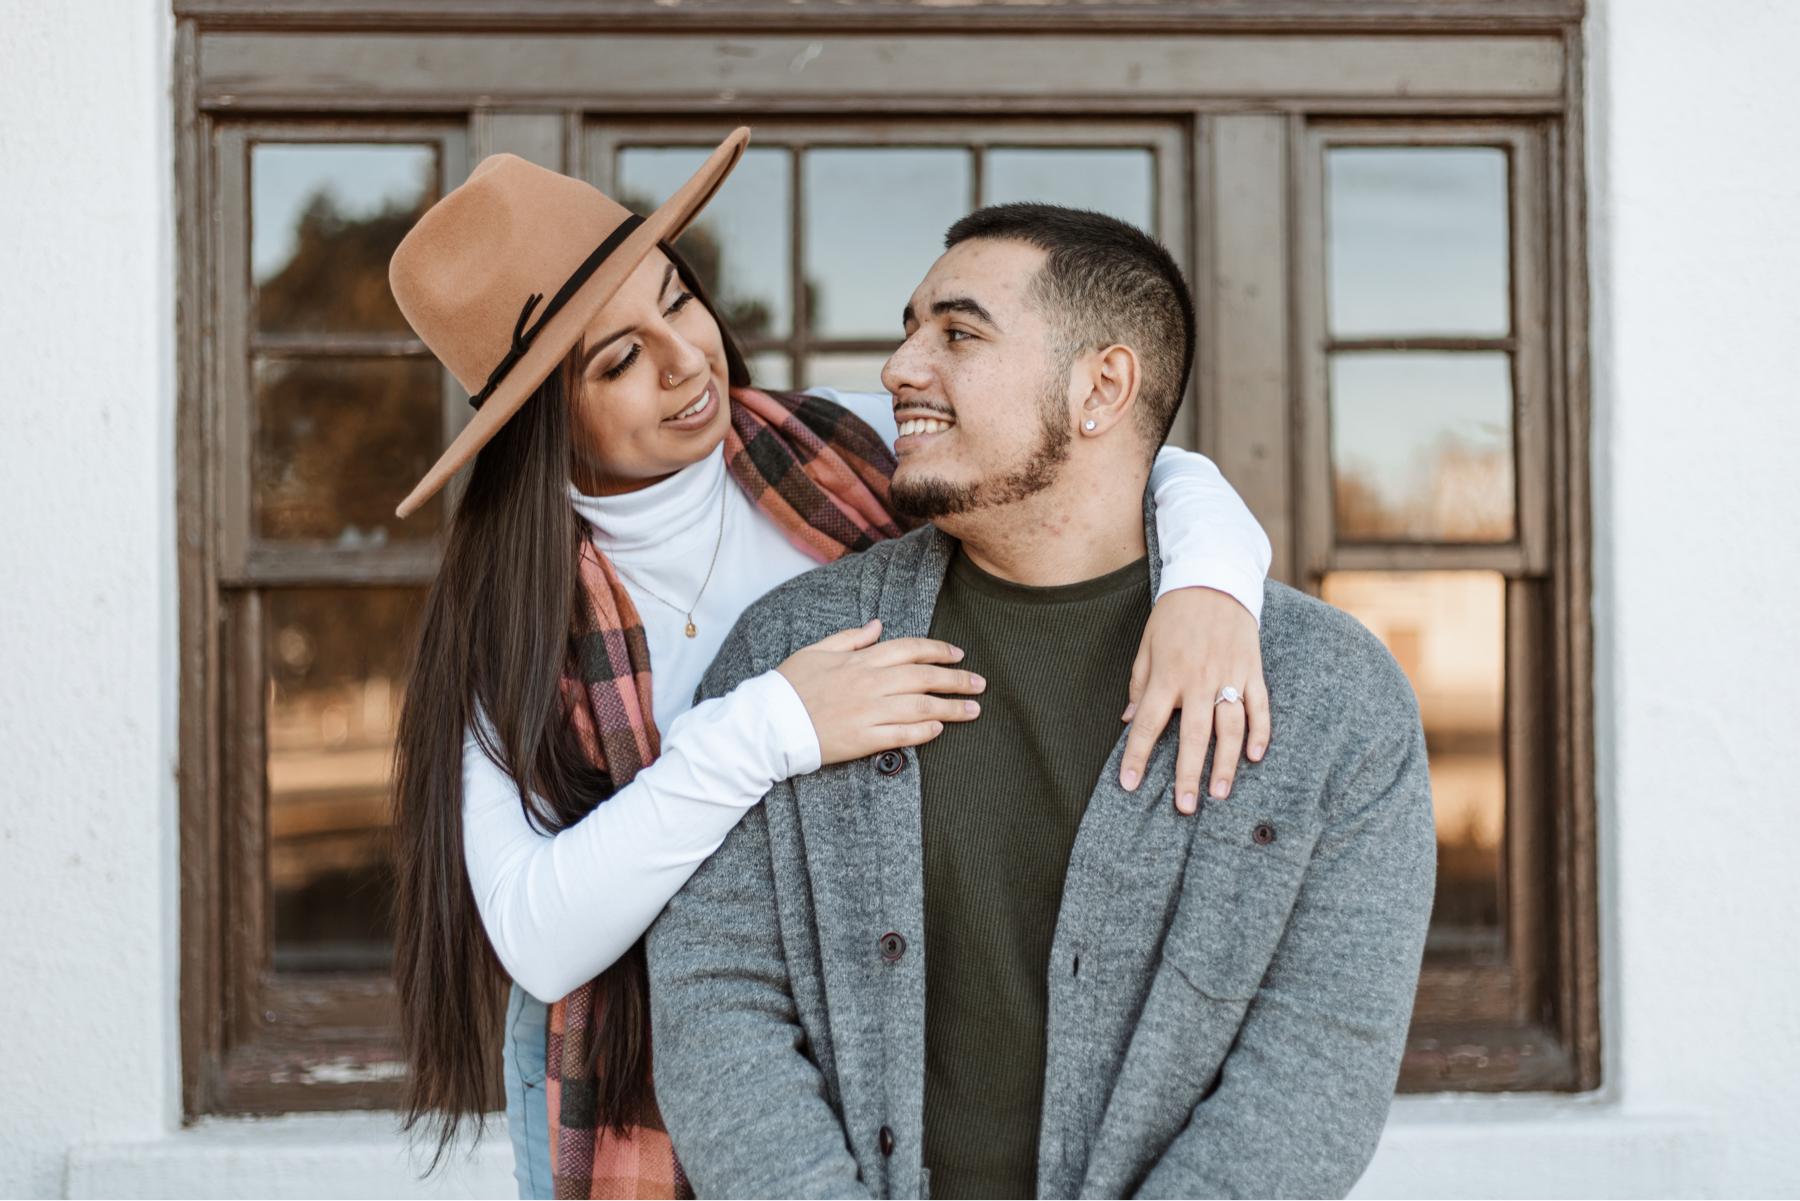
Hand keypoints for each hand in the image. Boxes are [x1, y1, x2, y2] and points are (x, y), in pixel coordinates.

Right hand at [777, 619, 983, 764]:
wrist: (769, 723)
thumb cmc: (789, 685)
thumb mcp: (817, 650)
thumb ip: (851, 638)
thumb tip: (878, 625)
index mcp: (860, 660)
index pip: (910, 649)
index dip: (938, 651)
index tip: (958, 655)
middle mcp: (870, 684)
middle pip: (924, 678)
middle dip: (957, 679)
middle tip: (980, 683)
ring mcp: (868, 713)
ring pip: (921, 707)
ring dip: (951, 707)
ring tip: (973, 710)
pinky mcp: (863, 740)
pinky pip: (902, 735)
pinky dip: (924, 732)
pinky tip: (940, 729)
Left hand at [1118, 587, 1269, 813]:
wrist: (1213, 579)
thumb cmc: (1173, 616)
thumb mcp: (1146, 647)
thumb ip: (1139, 685)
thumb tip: (1127, 720)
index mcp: (1166, 675)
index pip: (1147, 723)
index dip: (1136, 755)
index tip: (1129, 784)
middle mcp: (1198, 680)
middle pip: (1193, 735)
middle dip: (1188, 774)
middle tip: (1185, 807)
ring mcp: (1229, 675)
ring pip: (1230, 727)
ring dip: (1226, 763)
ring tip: (1220, 794)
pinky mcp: (1252, 670)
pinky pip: (1259, 706)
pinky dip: (1260, 732)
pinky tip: (1255, 757)